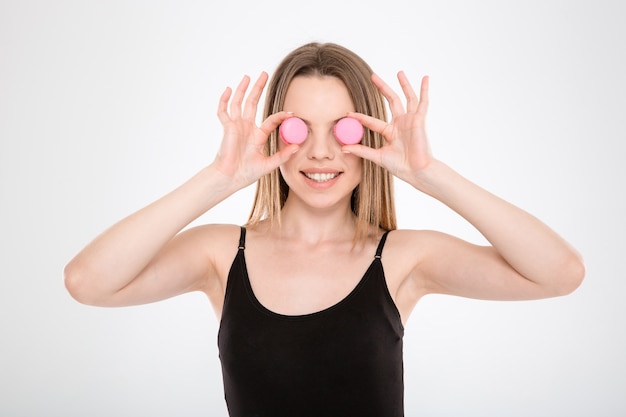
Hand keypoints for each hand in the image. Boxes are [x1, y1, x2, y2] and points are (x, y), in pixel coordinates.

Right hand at [214, 72, 298, 187]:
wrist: (230, 178)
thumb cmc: (247, 173)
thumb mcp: (269, 164)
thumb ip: (282, 155)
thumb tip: (297, 147)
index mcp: (257, 136)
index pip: (271, 120)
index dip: (281, 116)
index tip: (292, 113)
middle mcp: (247, 128)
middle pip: (253, 103)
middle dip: (258, 88)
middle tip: (264, 74)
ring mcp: (236, 126)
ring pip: (238, 103)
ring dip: (243, 89)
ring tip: (248, 76)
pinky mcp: (227, 128)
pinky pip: (223, 111)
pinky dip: (224, 100)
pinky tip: (227, 89)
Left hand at [343, 72, 431, 184]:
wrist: (416, 171)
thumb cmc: (400, 166)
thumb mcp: (377, 157)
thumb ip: (361, 151)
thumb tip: (343, 149)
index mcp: (390, 132)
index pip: (372, 121)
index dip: (360, 117)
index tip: (348, 113)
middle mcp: (400, 124)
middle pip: (391, 101)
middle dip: (382, 88)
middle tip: (373, 76)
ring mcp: (410, 120)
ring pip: (406, 98)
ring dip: (403, 85)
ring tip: (399, 72)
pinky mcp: (419, 120)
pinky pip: (423, 102)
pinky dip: (424, 90)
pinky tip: (425, 78)